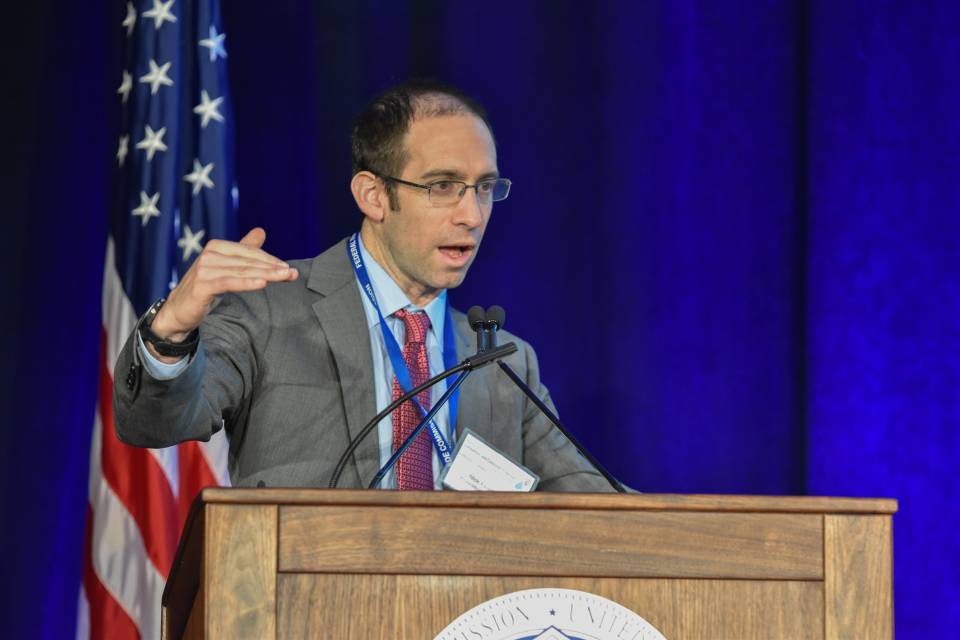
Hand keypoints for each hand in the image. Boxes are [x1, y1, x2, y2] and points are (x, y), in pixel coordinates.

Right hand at [146, 227, 296, 361]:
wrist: (178, 311)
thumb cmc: (204, 287)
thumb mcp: (226, 267)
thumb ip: (244, 250)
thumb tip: (261, 231)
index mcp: (217, 247)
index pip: (250, 252)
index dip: (271, 260)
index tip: (289, 269)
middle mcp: (210, 255)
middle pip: (248, 261)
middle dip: (273, 267)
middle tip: (292, 273)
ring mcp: (204, 269)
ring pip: (242, 271)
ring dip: (266, 274)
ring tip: (284, 277)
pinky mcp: (202, 285)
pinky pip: (229, 283)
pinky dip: (247, 282)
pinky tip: (262, 283)